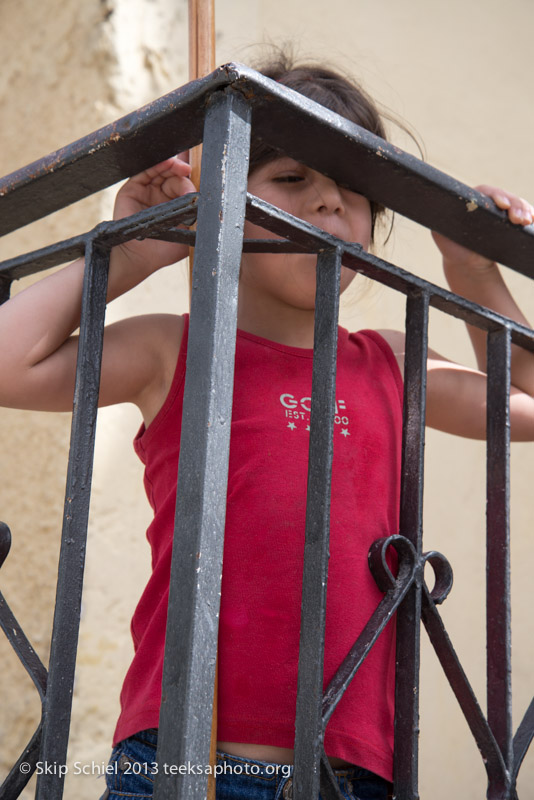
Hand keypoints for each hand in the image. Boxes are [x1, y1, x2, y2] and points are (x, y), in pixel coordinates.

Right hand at [112, 155, 196, 273]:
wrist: (140, 259)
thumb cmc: (164, 250)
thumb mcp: (189, 234)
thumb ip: (200, 219)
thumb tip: (215, 205)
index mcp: (175, 203)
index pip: (186, 183)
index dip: (194, 176)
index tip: (205, 171)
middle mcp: (161, 194)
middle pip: (175, 175)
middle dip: (185, 175)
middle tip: (190, 184)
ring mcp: (147, 190)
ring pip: (162, 170)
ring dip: (174, 166)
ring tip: (183, 168)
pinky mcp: (133, 188)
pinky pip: (146, 172)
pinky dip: (158, 166)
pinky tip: (169, 163)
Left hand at [432, 185, 533, 273]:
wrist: (466, 261)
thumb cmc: (452, 246)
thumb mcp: (441, 235)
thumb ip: (440, 224)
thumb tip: (439, 214)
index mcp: (470, 200)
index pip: (484, 192)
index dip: (495, 196)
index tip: (502, 205)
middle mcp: (487, 201)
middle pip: (504, 196)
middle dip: (514, 205)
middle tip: (518, 219)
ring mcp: (500, 210)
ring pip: (515, 203)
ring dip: (523, 210)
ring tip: (527, 221)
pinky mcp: (510, 219)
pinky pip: (523, 212)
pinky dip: (529, 214)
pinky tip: (532, 220)